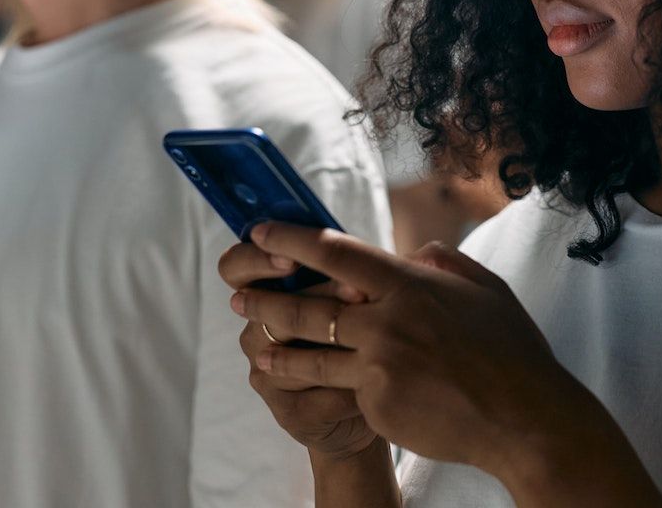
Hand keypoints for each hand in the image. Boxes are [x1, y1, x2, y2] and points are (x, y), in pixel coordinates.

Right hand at [218, 249, 377, 460]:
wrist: (378, 399)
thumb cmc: (374, 335)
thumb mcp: (373, 296)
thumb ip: (378, 269)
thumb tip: (423, 250)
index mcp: (274, 291)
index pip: (238, 266)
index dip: (257, 258)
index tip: (289, 254)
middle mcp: (262, 329)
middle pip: (260, 306)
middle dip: (308, 296)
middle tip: (356, 293)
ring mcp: (268, 372)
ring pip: (286, 353)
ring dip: (331, 343)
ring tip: (373, 338)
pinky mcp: (288, 411)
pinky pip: (312, 396)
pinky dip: (346, 388)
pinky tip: (377, 383)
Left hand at [223, 224, 615, 491]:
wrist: (523, 418)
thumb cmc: (512, 352)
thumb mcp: (485, 290)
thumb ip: (445, 264)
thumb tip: (416, 255)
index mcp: (411, 285)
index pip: (336, 252)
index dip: (292, 239)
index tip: (263, 231)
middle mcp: (387, 321)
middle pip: (307, 306)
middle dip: (266, 301)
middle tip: (241, 298)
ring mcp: (379, 367)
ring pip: (309, 356)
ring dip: (275, 350)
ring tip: (255, 349)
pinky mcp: (377, 406)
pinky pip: (346, 391)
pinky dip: (331, 388)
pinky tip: (311, 389)